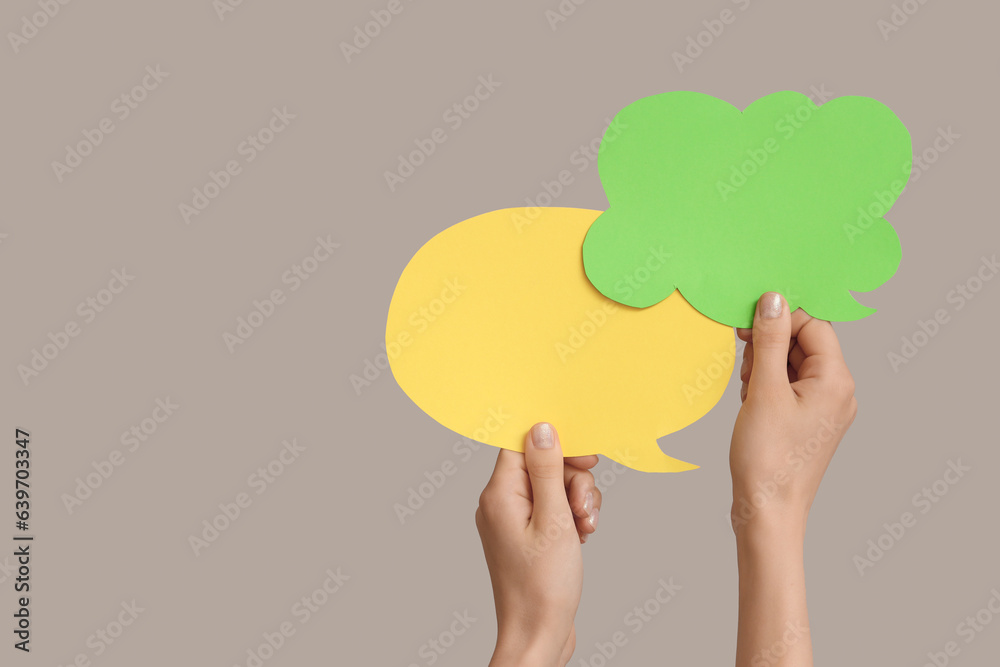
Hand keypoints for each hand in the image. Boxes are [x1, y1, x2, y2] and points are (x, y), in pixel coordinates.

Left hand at [476, 423, 602, 666]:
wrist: (538, 636)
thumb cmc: (542, 587)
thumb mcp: (553, 520)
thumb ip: (548, 471)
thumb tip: (541, 428)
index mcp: (499, 495)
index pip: (522, 445)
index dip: (556, 445)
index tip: (585, 458)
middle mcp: (501, 504)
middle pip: (543, 466)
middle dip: (573, 481)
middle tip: (582, 507)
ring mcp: (514, 521)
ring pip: (554, 487)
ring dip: (578, 501)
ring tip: (585, 528)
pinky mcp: (529, 536)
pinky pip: (554, 510)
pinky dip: (572, 517)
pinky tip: (582, 536)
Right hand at [730, 292, 857, 666]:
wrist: (767, 511)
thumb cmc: (768, 457)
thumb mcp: (765, 390)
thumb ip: (771, 340)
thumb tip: (774, 300)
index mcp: (837, 380)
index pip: (815, 325)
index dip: (781, 318)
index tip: (747, 324)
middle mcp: (838, 392)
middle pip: (805, 343)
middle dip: (771, 344)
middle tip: (745, 361)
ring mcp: (824, 409)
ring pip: (794, 364)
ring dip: (766, 365)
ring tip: (747, 389)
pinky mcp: (807, 422)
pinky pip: (789, 386)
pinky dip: (767, 384)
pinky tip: (750, 401)